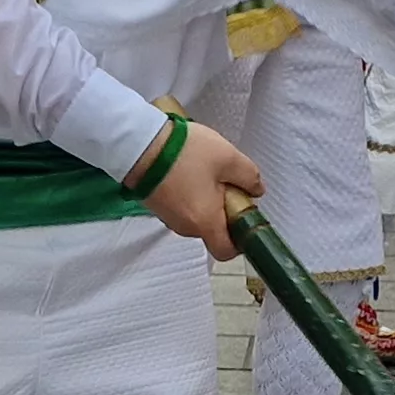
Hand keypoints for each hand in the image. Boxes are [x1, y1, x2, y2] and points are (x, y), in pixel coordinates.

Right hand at [138, 122, 263, 258]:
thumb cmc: (184, 153)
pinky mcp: (157, 205)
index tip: (244, 214)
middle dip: (224, 209)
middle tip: (225, 180)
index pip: (227, 251)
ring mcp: (168, 217)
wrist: (138, 143)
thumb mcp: (228, 158)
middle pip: (213, 230)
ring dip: (206, 199)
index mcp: (205, 222)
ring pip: (197, 216)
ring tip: (204, 169)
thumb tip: (256, 191)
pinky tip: (188, 169)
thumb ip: (249, 177)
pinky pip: (182, 207)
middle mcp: (185, 227)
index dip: (240, 238)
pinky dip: (190, 194)